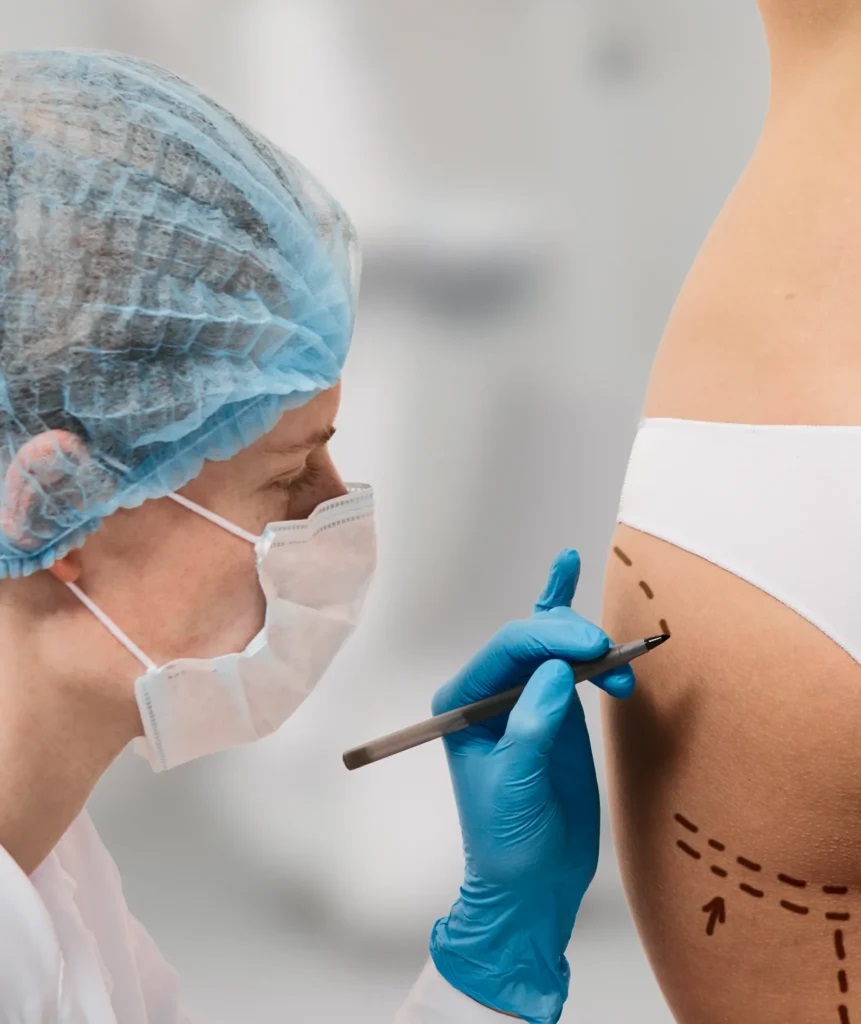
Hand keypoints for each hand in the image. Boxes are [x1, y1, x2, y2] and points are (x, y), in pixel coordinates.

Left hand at [428, 549, 634, 1023]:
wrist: (533, 881)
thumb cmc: (506, 840)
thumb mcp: (514, 785)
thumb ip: (532, 726)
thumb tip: (556, 670)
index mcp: (463, 703)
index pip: (506, 650)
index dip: (550, 638)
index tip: (593, 647)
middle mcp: (490, 692)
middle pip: (531, 639)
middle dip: (572, 638)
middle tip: (611, 652)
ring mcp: (525, 698)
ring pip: (553, 645)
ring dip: (588, 645)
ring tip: (620, 668)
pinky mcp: (557, 711)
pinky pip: (569, 664)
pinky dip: (576, 634)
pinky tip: (570, 578)